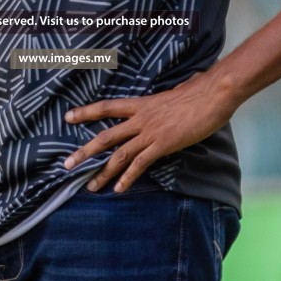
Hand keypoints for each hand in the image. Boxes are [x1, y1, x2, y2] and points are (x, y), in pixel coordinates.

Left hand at [63, 73, 237, 192]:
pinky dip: (128, 178)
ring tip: (90, 187)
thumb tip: (177, 91)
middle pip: (106, 136)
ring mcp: (151, 132)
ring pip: (119, 154)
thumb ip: (168, 98)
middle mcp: (141, 118)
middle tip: (67, 164)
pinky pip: (140, 164)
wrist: (213, 94)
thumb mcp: (176, 92)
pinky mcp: (163, 145)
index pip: (107, 107)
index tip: (67, 117)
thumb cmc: (199, 91)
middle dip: (84, 151)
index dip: (86, 112)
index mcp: (142, 104)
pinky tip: (119, 189)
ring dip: (103, 172)